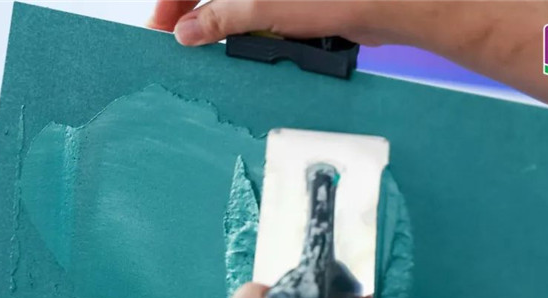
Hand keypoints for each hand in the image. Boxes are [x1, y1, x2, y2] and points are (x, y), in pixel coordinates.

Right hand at [148, 0, 393, 46]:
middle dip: (193, 10)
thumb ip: (222, 18)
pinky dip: (245, 25)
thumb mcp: (265, 8)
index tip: (160, 24)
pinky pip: (257, 10)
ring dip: (218, 19)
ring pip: (234, 1)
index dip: (174, 0)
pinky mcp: (293, 1)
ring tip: (205, 43)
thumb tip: (187, 31)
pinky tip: (239, 41)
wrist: (386, 4)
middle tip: (179, 39)